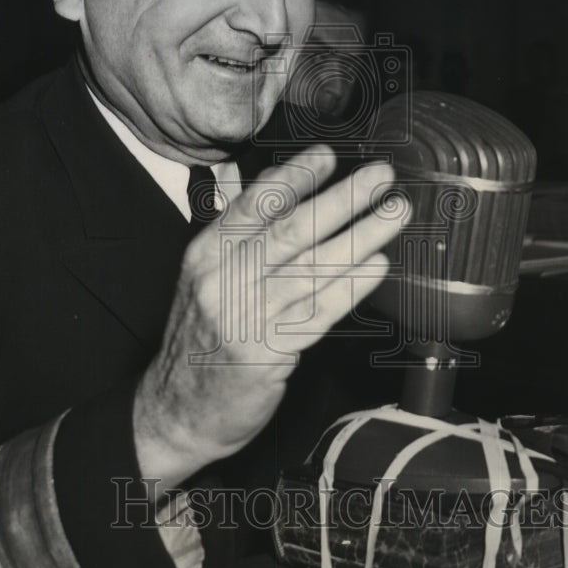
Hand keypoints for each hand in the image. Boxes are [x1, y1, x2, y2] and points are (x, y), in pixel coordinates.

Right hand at [133, 146, 405, 488]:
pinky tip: (376, 267)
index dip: (294, 176)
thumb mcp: (206, 283)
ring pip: (311, 268)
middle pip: (291, 230)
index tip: (327, 155)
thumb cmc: (199, 343)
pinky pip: (317, 313)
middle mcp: (221, 281)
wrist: (173, 412)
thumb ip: (243, 245)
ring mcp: (243, 318)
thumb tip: (291, 199)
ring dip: (360, 236)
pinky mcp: (265, 354)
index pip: (253, 204)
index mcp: (205, 255)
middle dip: (342, 198)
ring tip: (394, 213)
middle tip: (380, 176)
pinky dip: (350, 287)